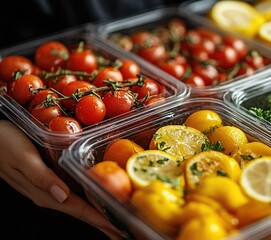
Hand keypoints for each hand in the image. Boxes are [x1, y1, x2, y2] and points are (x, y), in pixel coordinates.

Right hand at [0, 120, 122, 239]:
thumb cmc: (5, 143)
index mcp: (46, 193)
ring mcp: (50, 189)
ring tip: (117, 222)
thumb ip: (40, 177)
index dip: (101, 221)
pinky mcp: (50, 181)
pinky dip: (89, 201)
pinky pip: (75, 195)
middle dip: (105, 224)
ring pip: (80, 206)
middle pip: (83, 213)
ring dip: (99, 215)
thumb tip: (62, 196)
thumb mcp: (22, 157)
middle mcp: (50, 195)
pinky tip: (98, 200)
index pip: (80, 210)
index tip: (120, 229)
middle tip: (127, 232)